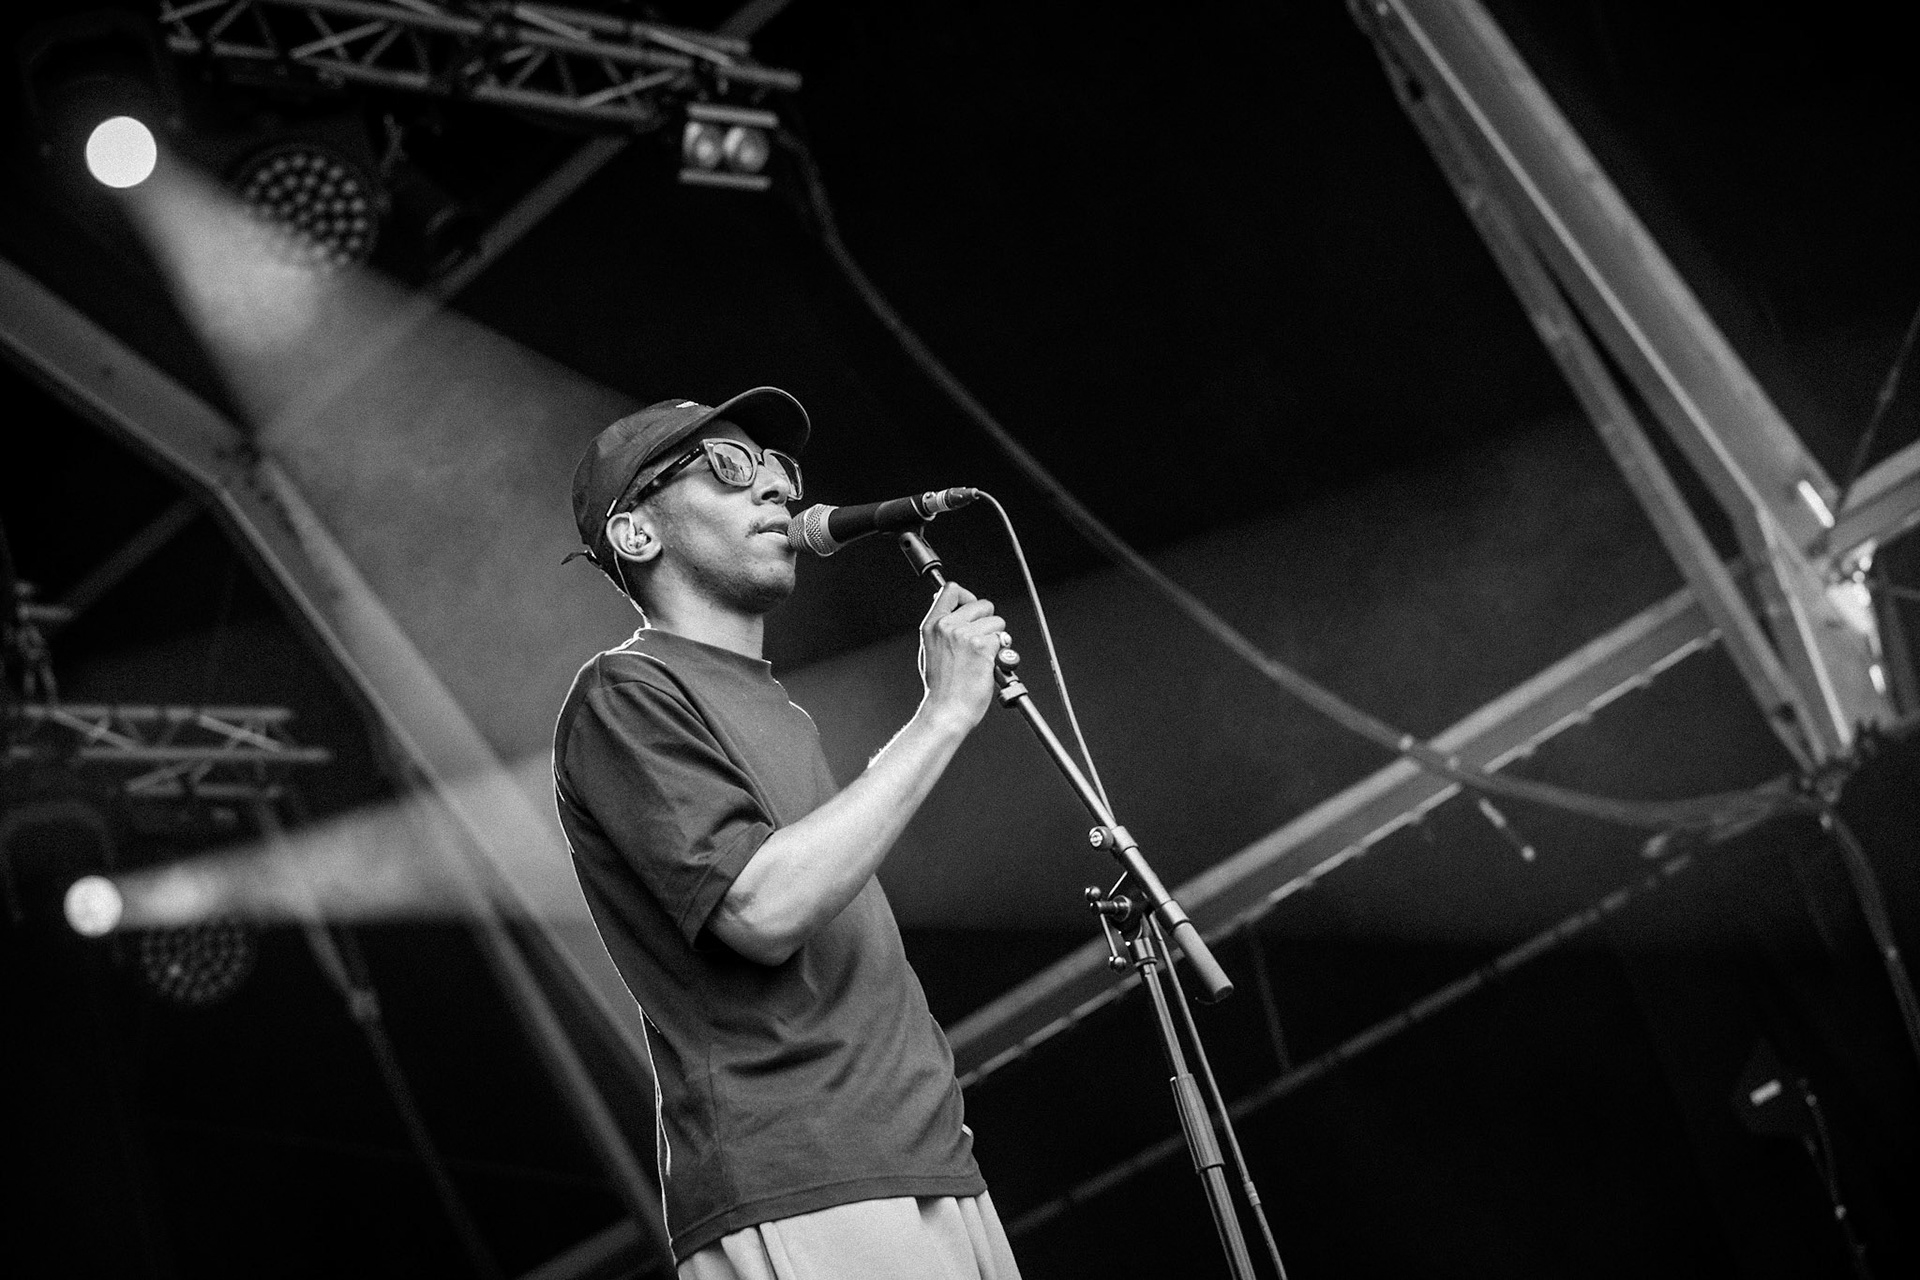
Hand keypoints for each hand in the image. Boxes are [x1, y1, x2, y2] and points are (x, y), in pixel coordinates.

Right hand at [917, 581, 1005, 730]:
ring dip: (996, 638)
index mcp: (932, 625)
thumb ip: (941, 627)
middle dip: (988, 621)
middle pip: (982, 604)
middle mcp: (947, 626)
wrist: (947, 709)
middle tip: (981, 642)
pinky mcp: (982, 647)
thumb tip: (952, 606)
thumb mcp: (930, 649)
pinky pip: (1003, 639)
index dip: (968, 596)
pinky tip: (987, 665)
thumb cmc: (941, 687)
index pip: (951, 590)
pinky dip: (1000, 653)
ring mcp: (964, 635)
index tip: (973, 609)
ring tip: (982, 657)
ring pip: (997, 622)